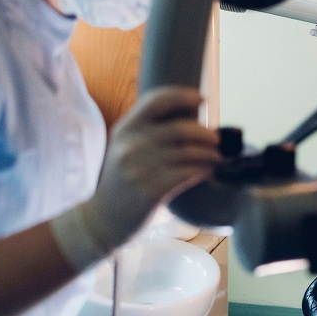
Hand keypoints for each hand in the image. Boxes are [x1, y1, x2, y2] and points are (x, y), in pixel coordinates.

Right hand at [49, 86, 220, 269]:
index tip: (201, 100)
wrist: (101, 219)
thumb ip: (146, 132)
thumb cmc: (119, 182)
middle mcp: (131, 145)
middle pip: (181, 128)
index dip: (183, 95)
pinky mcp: (152, 190)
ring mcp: (141, 168)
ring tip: (214, 157)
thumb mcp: (123, 149)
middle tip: (215, 139)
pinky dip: (203, 170)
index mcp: (124, 129)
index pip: (156, 100)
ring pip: (189, 153)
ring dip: (209, 154)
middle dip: (205, 133)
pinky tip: (206, 171)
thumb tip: (190, 119)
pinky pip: (188, 174)